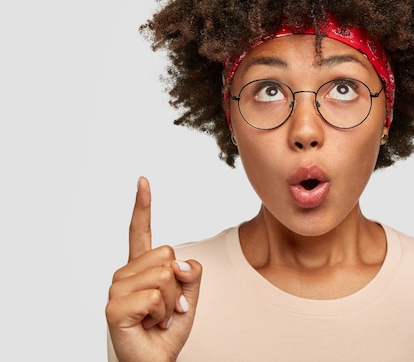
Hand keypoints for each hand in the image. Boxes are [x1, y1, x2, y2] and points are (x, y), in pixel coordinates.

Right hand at [106, 177, 201, 361]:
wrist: (155, 361)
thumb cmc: (168, 329)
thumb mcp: (189, 296)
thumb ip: (190, 273)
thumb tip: (178, 262)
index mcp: (141, 268)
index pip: (140, 232)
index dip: (142, 206)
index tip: (143, 181)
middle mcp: (125, 274)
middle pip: (166, 254)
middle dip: (178, 285)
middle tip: (167, 308)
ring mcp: (116, 289)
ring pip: (163, 275)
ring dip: (171, 303)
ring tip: (158, 318)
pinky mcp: (113, 307)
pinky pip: (154, 296)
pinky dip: (162, 313)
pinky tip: (150, 324)